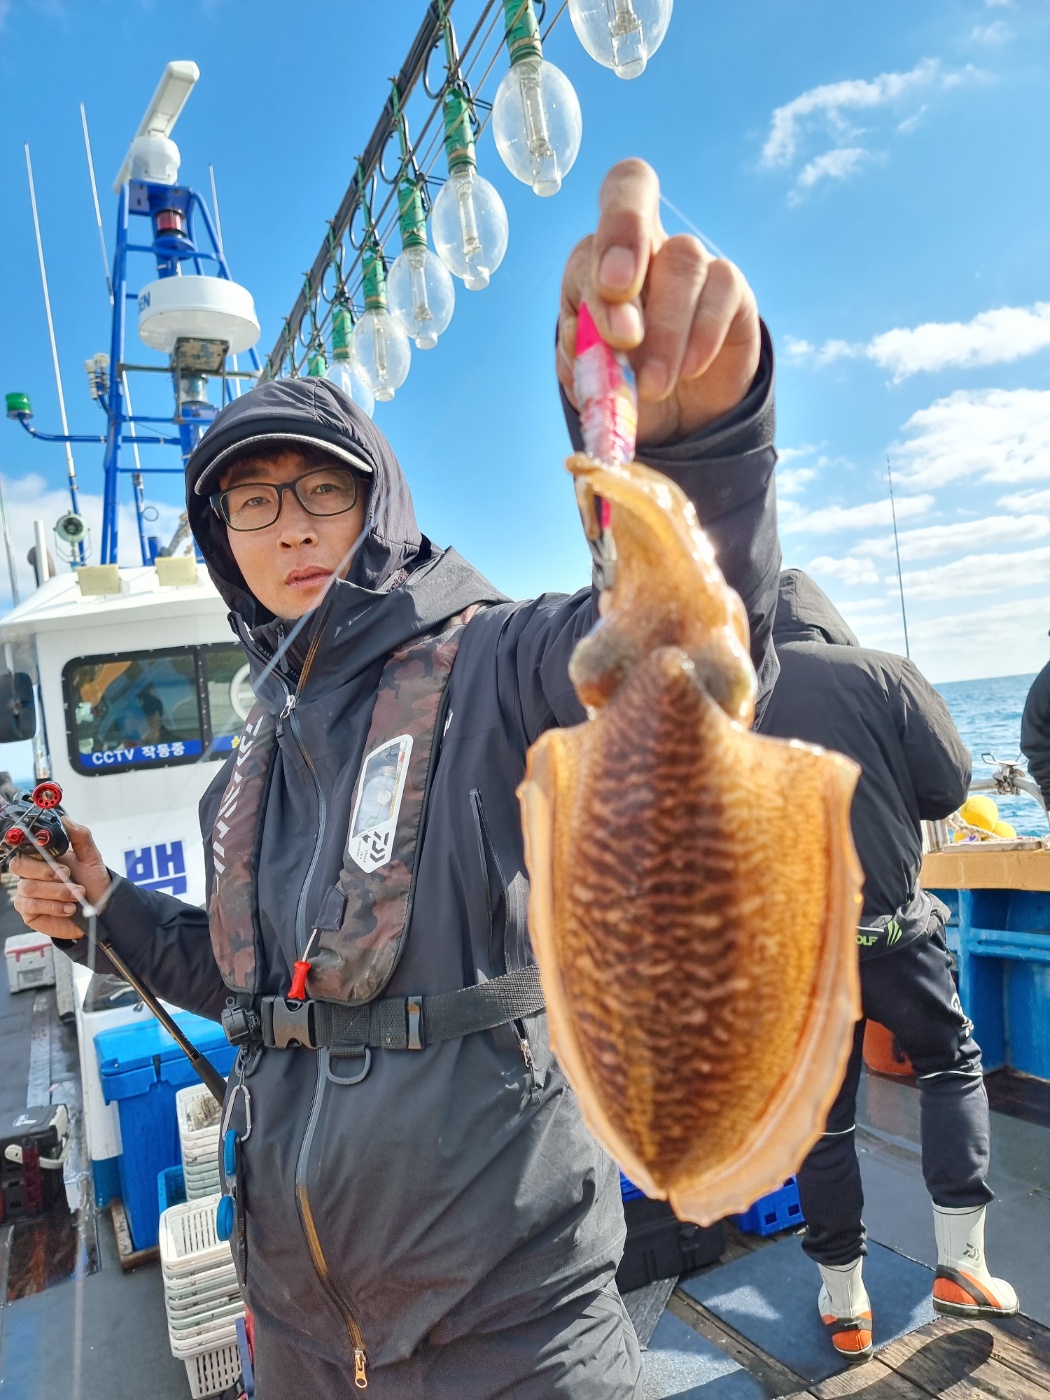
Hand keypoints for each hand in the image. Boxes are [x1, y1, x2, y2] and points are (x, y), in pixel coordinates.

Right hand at [11, 819, 110, 941]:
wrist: (100, 907)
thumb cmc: (91, 881)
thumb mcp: (91, 857)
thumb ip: (80, 837)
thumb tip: (66, 820)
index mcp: (41, 857)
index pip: (24, 848)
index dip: (35, 850)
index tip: (54, 855)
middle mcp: (30, 874)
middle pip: (20, 866)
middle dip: (46, 871)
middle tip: (68, 875)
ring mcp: (27, 893)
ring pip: (29, 888)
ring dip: (57, 891)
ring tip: (77, 894)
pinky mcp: (29, 912)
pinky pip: (32, 907)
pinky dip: (54, 907)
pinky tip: (69, 909)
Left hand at [558, 159, 760, 447]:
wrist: (674, 415)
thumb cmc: (624, 381)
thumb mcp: (593, 374)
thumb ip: (582, 353)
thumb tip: (583, 336)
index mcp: (599, 256)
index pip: (604, 203)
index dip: (610, 231)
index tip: (609, 288)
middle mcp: (644, 243)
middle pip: (636, 191)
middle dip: (623, 240)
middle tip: (624, 322)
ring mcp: (691, 260)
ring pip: (681, 260)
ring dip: (663, 331)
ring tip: (651, 385)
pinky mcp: (730, 290)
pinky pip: (722, 290)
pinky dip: (702, 335)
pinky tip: (689, 370)